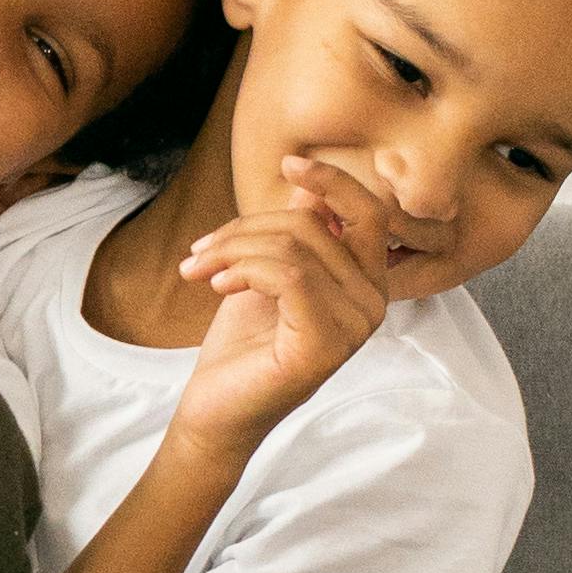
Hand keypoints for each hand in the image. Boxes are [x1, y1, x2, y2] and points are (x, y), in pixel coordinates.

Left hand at [169, 159, 390, 451]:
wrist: (216, 410)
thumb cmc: (241, 346)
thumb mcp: (266, 275)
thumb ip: (296, 235)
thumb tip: (308, 190)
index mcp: (367, 283)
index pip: (368, 213)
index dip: (332, 181)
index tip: (289, 161)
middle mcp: (373, 304)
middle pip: (314, 226)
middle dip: (245, 228)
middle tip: (200, 252)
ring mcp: (355, 327)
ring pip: (295, 248)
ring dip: (232, 250)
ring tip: (198, 269)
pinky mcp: (327, 345)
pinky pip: (289, 277)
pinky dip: (243, 270)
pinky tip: (216, 286)